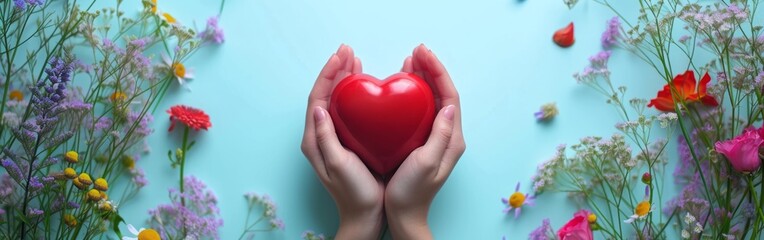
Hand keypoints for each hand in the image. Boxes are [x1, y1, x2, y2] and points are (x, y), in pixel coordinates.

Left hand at [301, 44, 384, 238]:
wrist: (364, 216)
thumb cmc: (353, 193)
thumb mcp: (338, 164)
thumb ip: (326, 136)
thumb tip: (319, 106)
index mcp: (314, 139)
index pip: (317, 97)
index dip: (328, 74)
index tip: (341, 57)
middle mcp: (320, 135)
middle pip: (325, 94)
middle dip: (336, 70)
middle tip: (348, 51)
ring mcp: (334, 138)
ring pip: (337, 100)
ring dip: (345, 79)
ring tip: (356, 61)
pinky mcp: (348, 141)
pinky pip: (349, 111)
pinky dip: (356, 95)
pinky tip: (367, 88)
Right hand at [385, 44, 465, 238]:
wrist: (405, 216)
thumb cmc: (412, 194)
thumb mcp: (426, 163)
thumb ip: (440, 135)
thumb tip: (449, 106)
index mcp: (452, 139)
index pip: (450, 96)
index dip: (438, 72)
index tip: (423, 55)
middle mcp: (448, 135)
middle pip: (443, 93)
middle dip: (432, 69)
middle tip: (417, 51)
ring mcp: (436, 138)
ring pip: (432, 99)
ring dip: (423, 78)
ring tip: (410, 61)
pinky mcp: (423, 141)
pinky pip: (421, 110)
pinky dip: (413, 93)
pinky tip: (401, 86)